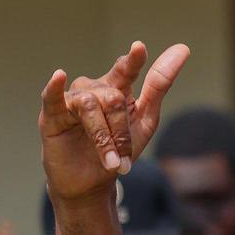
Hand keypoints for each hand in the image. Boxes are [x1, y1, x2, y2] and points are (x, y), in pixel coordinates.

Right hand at [39, 41, 189, 202]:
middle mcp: (92, 90)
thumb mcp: (145, 120)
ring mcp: (71, 101)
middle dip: (121, 132)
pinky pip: (52, 97)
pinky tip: (59, 77)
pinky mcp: (51, 116)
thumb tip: (182, 48)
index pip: (125, 69)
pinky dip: (55, 87)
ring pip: (91, 106)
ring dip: (103, 139)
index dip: (133, 61)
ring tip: (110, 162)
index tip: (140, 49)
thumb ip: (159, 86)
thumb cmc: (118, 150)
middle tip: (123, 159)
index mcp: (115, 89)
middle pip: (113, 99)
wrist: (92, 185)